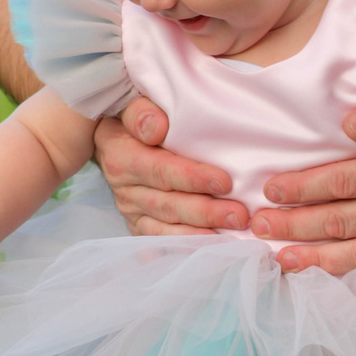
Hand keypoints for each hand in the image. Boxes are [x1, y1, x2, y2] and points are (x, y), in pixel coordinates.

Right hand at [93, 101, 248, 234]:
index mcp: (120, 155)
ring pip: (165, 229)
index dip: (191, 177)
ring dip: (201, 234)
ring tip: (234, 235)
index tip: (225, 181)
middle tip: (240, 215)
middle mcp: (123, 187)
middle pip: (166, 204)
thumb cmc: (137, 118)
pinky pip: (162, 243)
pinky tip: (212, 251)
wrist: (116, 136)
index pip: (159, 169)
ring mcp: (130, 210)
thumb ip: (142, 112)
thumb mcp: (133, 105)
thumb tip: (157, 128)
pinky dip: (186, 248)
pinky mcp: (139, 226)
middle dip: (205, 212)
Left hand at [250, 106, 355, 274]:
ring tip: (277, 256)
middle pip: (340, 220)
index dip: (304, 187)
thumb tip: (349, 123)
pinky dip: (341, 272)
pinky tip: (314, 270)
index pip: (343, 182)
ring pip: (353, 251)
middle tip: (258, 225)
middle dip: (295, 224)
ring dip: (311, 255)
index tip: (271, 189)